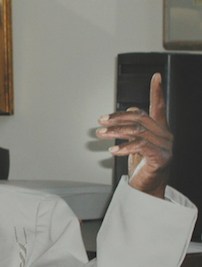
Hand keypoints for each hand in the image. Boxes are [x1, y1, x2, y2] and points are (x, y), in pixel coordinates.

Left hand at [96, 73, 171, 197]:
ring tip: (101, 134)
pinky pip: (141, 146)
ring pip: (137, 131)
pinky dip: (124, 147)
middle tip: (101, 120)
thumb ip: (133, 128)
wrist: (146, 190)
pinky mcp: (161, 157)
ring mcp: (165, 146)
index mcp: (159, 130)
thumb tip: (127, 111)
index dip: (157, 91)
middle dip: (117, 118)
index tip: (156, 77)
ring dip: (115, 131)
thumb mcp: (135, 144)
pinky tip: (112, 150)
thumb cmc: (141, 167)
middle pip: (140, 118)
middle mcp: (165, 135)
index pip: (159, 107)